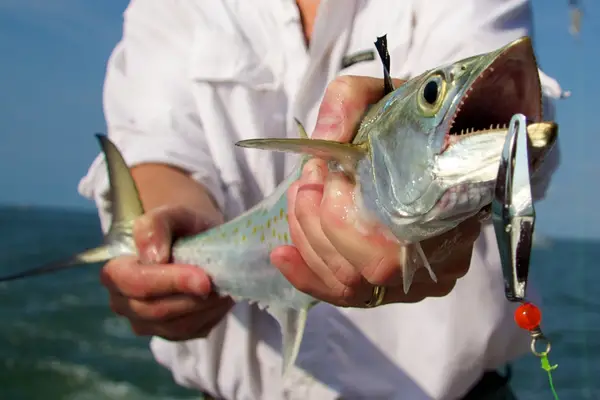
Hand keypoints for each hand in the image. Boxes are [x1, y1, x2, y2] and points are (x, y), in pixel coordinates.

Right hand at [100, 206, 233, 340]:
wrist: (196, 241)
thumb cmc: (180, 227)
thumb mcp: (171, 215)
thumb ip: (155, 226)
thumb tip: (154, 257)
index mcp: (116, 273)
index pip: (135, 284)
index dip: (169, 282)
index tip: (203, 278)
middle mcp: (124, 303)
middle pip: (155, 310)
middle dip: (192, 297)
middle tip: (220, 282)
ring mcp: (147, 323)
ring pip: (178, 326)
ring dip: (206, 307)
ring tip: (224, 285)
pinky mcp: (173, 334)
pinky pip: (194, 331)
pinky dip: (213, 315)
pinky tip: (221, 296)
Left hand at [271, 76, 481, 306]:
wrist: (443, 140)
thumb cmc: (416, 120)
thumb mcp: (382, 93)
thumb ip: (347, 104)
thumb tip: (319, 144)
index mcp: (447, 213)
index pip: (385, 251)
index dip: (338, 217)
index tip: (327, 170)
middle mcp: (439, 260)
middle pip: (361, 271)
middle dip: (315, 222)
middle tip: (307, 178)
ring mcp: (418, 279)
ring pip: (348, 285)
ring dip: (307, 239)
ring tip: (297, 196)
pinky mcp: (394, 285)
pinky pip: (346, 294)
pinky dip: (307, 276)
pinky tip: (281, 254)